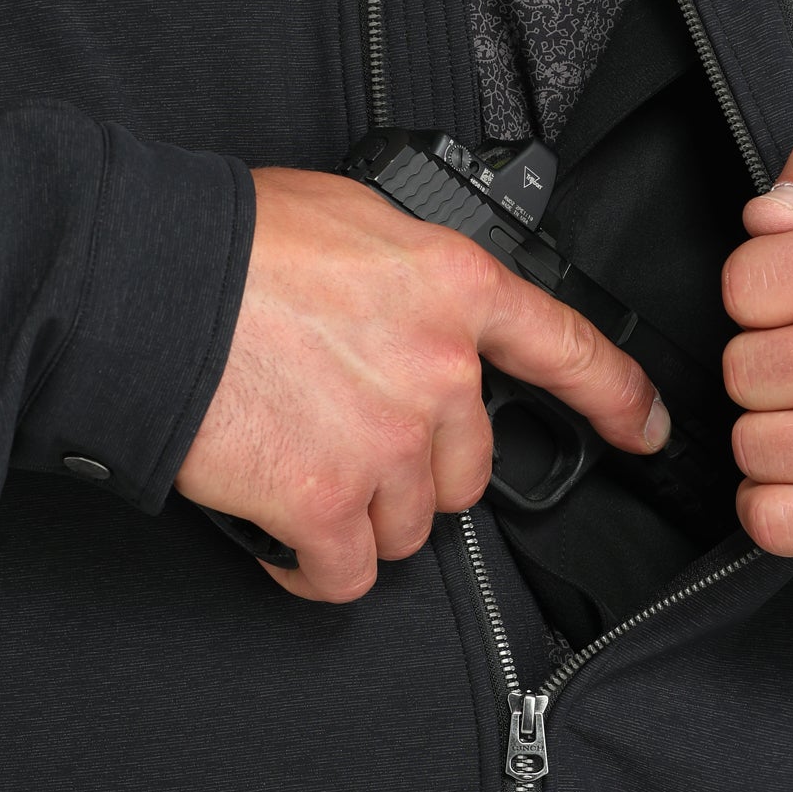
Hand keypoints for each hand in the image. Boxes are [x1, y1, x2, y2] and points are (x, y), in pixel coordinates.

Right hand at [176, 167, 669, 601]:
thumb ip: (412, 277)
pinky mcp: (328, 502)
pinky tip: (287, 534)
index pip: (567, 349)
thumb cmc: (231, 241)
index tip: (645, 429)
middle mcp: (439, 369)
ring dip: (363, 512)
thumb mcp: (354, 219)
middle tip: (350, 433)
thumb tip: (413, 311)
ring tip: (302, 461)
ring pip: (411, 523)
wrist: (147, 284)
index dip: (618, 398)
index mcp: (453, 287)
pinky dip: (316, 566)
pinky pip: (348, 572)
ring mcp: (390, 441)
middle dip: (419, 466)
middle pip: (470, 466)